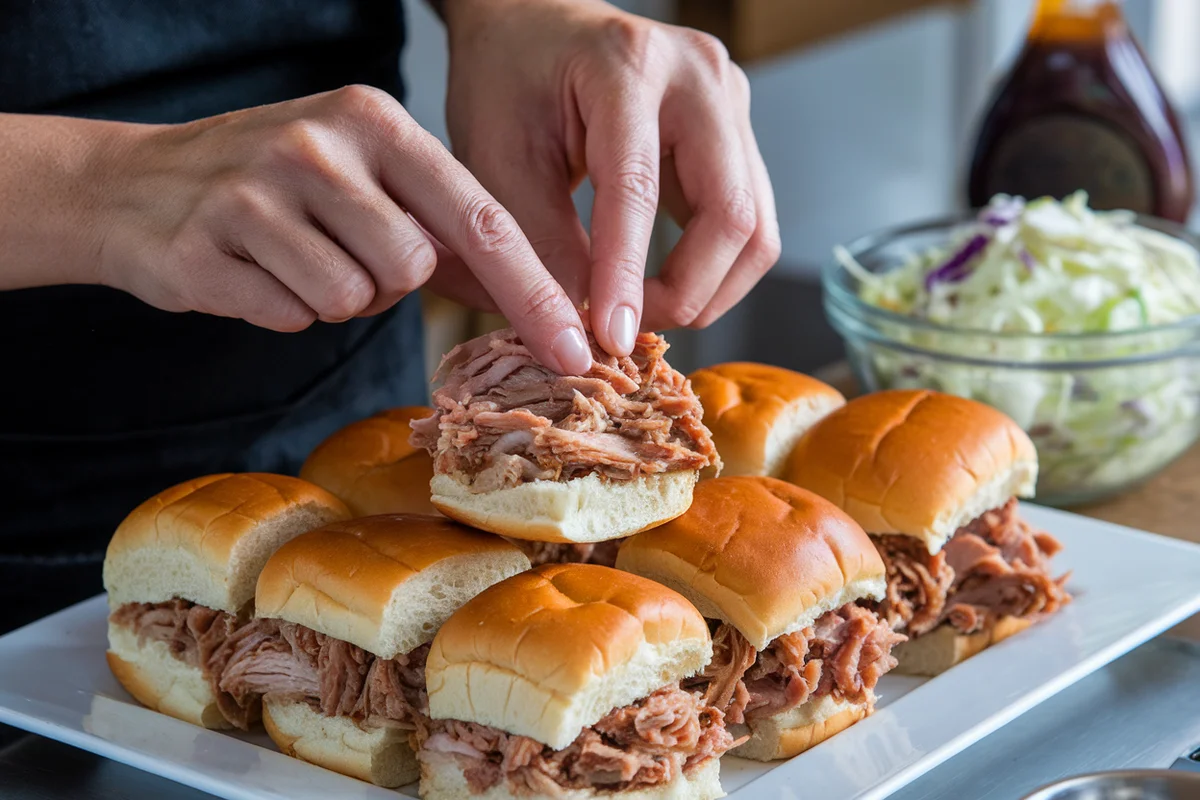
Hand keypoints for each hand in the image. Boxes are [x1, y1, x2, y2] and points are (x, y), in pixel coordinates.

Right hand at [94, 87, 592, 372]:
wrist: (135, 185)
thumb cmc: (279, 187)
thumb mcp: (363, 176)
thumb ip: (441, 224)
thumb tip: (540, 298)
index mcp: (377, 122)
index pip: (481, 218)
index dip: (534, 292)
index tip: (578, 350)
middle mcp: (322, 144)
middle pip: (415, 268)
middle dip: (388, 283)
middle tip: (339, 251)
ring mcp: (259, 188)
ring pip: (353, 300)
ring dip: (333, 299)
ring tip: (292, 256)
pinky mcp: (209, 242)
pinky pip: (290, 317)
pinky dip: (281, 310)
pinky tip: (251, 270)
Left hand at [442, 0, 780, 355]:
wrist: (533, 21)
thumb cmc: (506, 77)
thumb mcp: (497, 156)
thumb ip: (538, 239)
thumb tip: (579, 327)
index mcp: (628, 66)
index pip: (639, 188)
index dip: (626, 275)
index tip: (610, 338)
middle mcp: (701, 76)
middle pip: (733, 214)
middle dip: (687, 292)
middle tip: (626, 328)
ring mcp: (730, 102)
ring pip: (755, 227)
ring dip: (708, 289)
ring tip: (641, 310)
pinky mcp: (737, 133)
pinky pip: (746, 219)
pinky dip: (711, 267)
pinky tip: (660, 283)